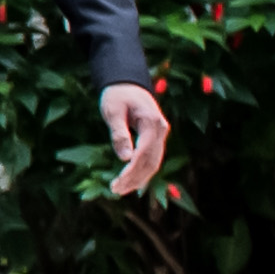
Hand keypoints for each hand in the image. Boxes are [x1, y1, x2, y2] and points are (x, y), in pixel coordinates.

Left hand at [100, 81, 169, 197]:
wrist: (127, 82)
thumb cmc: (117, 95)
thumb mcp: (112, 111)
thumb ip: (118, 133)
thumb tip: (124, 158)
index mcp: (152, 123)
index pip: (144, 154)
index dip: (132, 171)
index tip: (117, 183)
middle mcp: (161, 130)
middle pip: (152, 161)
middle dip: (135, 179)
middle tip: (115, 190)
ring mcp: (161, 134)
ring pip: (154, 162)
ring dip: (139, 178)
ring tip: (120, 189)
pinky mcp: (156, 137)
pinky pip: (152, 157)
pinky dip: (143, 171)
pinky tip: (131, 181)